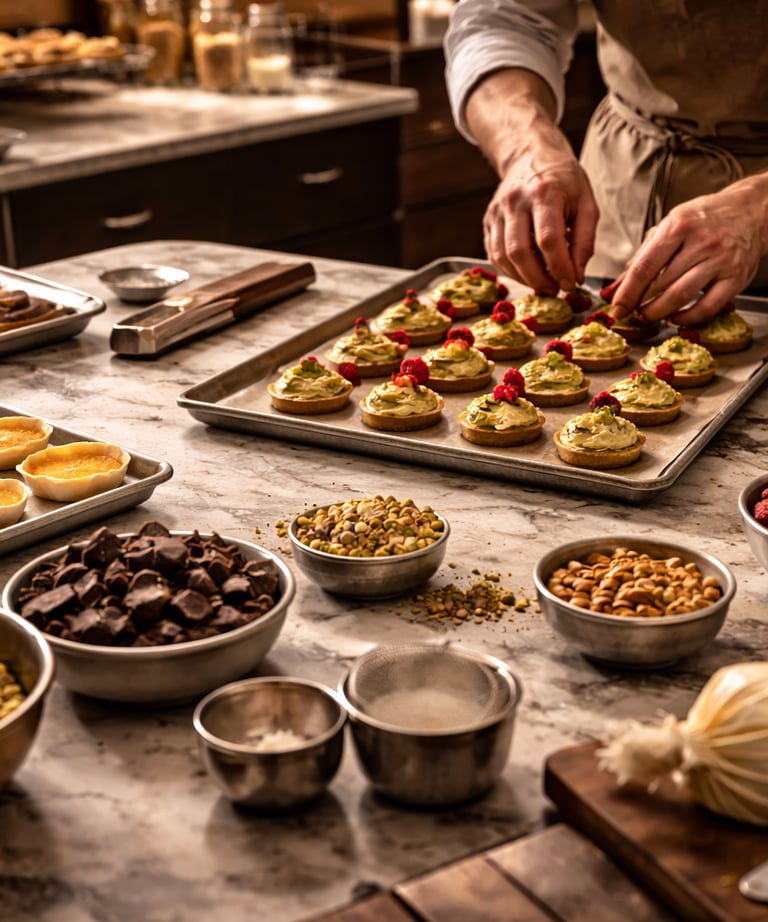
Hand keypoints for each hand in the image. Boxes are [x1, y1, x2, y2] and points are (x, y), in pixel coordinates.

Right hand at [483, 145, 598, 293]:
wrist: (531, 156)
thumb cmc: (564, 181)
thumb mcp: (586, 204)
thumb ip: (584, 242)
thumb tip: (575, 276)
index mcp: (544, 193)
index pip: (548, 240)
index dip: (559, 267)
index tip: (570, 283)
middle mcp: (515, 201)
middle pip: (520, 252)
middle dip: (538, 279)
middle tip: (555, 290)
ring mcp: (497, 211)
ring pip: (504, 257)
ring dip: (524, 278)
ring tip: (542, 283)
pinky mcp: (488, 220)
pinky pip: (494, 254)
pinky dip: (511, 270)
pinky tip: (527, 273)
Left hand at [611, 174, 767, 324]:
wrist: (752, 211)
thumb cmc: (706, 218)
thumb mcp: (671, 225)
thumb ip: (643, 255)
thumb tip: (616, 287)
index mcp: (679, 225)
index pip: (644, 266)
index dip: (627, 292)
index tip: (617, 308)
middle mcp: (701, 242)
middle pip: (660, 284)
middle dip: (640, 304)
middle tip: (630, 314)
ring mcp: (721, 260)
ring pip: (681, 296)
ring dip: (659, 312)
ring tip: (648, 316)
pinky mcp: (737, 277)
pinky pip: (708, 306)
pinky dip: (688, 318)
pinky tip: (676, 318)